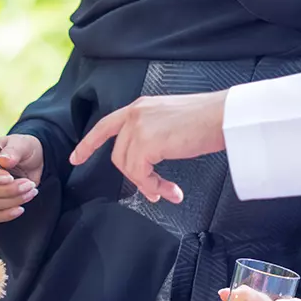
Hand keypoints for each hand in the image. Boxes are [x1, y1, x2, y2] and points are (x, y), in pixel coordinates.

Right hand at [0, 133, 42, 222]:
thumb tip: (3, 160)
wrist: (33, 162)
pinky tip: (20, 209)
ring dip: (12, 201)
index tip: (10, 177)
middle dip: (8, 190)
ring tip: (31, 192)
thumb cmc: (23, 150)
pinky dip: (6, 215)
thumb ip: (12, 150)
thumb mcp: (21, 144)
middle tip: (28, 184)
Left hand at [69, 91, 227, 203]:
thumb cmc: (208, 120)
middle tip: (155, 191)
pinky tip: (168, 190)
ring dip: (147, 185)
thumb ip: (153, 134)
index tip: (76, 157)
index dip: (88, 144)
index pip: (105, 126)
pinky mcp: (146, 142)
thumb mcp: (171, 120)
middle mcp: (135, 114)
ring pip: (128, 167)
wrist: (224, 117)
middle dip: (135, 177)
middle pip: (119, 155)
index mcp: (140, 107)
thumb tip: (147, 161)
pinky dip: (152, 187)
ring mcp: (139, 127)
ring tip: (167, 192)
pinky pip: (139, 174)